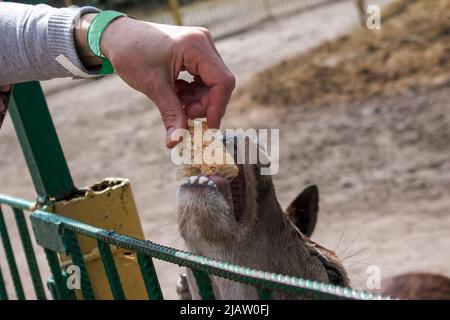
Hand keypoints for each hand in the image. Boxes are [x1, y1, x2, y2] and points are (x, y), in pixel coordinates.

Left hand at [75, 14, 235, 147]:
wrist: (117, 36)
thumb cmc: (131, 54)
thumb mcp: (152, 86)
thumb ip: (170, 114)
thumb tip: (177, 142)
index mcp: (195, 45)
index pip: (222, 81)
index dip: (217, 107)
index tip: (207, 127)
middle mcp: (203, 43)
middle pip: (219, 84)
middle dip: (204, 105)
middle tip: (184, 115)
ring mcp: (201, 47)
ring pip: (212, 84)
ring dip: (197, 100)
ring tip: (176, 103)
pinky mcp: (196, 53)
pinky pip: (204, 79)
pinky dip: (193, 93)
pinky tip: (177, 94)